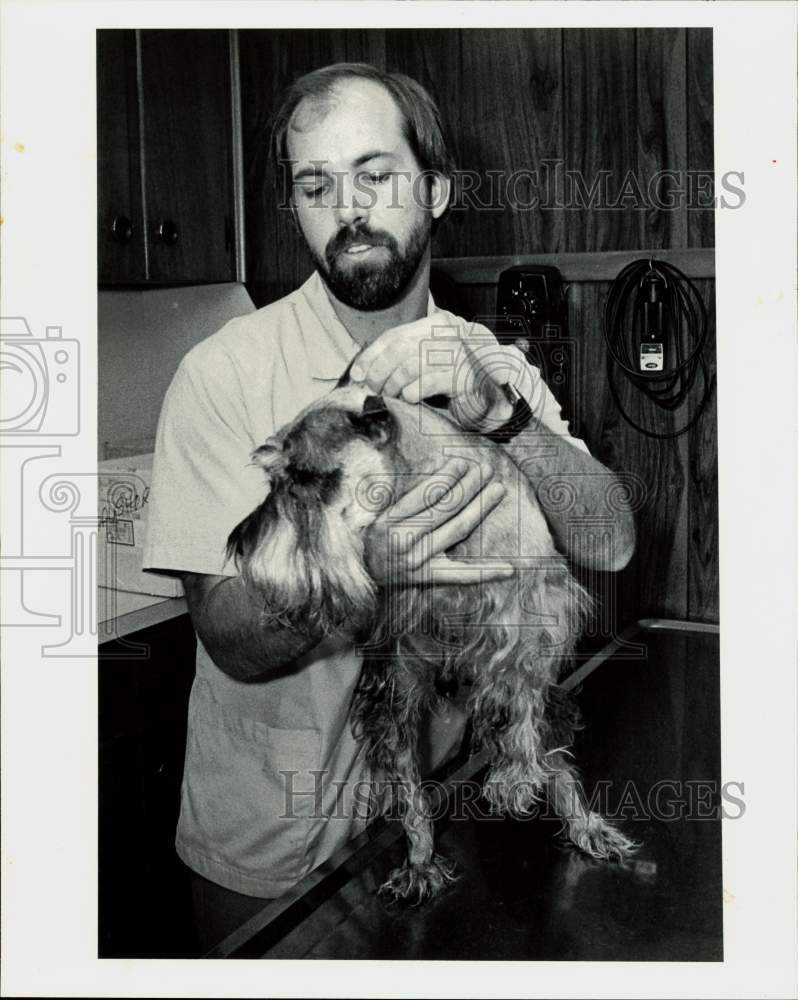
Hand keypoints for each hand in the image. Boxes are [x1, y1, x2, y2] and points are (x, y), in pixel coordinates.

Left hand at [350, 313, 531, 431]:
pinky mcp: (464, 376)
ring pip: (410, 366)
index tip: (357, 373)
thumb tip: (363, 368)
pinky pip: (429, 382)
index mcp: (437, 323)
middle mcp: (449, 333)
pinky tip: (407, 398)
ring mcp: (459, 353)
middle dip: (379, 371)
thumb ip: (402, 357)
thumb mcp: (427, 361)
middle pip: (399, 349)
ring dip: (393, 384)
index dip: (372, 354)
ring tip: (391, 396)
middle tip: (373, 388)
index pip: (395, 335)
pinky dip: (413, 391)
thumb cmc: (455, 379)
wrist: (493, 396)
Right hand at [363, 457, 514, 585]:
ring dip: (480, 508)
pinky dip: (486, 573)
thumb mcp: (380, 510)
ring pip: (456, 531)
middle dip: (469, 486)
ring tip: (497, 489)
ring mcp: (418, 562)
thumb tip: (439, 466)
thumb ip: (407, 492)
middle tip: (487, 469)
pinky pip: (461, 576)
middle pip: (445, 509)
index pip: (425, 495)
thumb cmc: (373, 534)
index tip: (463, 462)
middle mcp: (404, 541)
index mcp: (390, 520)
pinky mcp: (428, 578)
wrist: (362, 572)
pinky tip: (510, 569)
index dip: (446, 476)